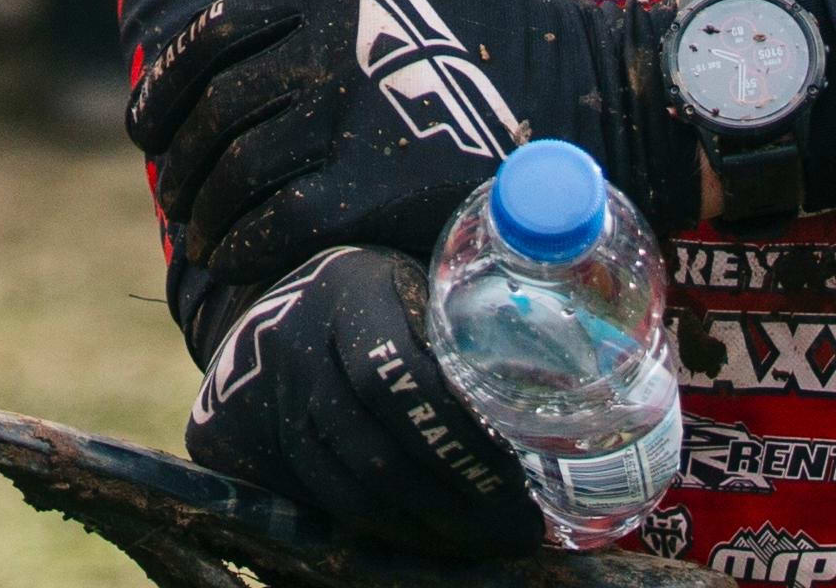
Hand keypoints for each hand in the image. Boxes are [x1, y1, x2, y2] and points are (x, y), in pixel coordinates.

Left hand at [128, 0, 690, 343]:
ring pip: (234, 173)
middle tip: (176, 193)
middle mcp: (325, 47)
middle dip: (180, 160)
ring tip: (201, 231)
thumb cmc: (501, 59)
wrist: (597, 100)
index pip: (212, 38)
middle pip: (215, 113)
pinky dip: (240, 244)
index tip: (152, 124)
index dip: (170, 88)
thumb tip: (241, 79)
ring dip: (202, 210)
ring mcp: (345, 121)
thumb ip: (321, 28)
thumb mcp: (402, 1)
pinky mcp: (367, 193)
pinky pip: (270, 225)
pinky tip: (233, 257)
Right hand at [184, 248, 548, 561]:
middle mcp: (300, 338)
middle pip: (376, 449)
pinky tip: (431, 540)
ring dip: (424, 531)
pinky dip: (383, 530)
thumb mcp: (425, 290)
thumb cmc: (393, 298)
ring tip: (484, 546)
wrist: (290, 300)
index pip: (399, 380)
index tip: (517, 484)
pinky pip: (322, 501)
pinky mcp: (251, 434)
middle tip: (517, 534)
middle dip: (455, 506)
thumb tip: (584, 394)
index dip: (458, 443)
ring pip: (349, 487)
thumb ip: (472, 331)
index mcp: (352, 289)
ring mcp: (272, 392)